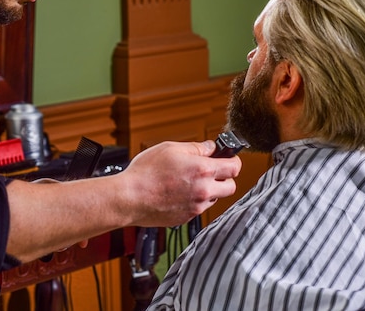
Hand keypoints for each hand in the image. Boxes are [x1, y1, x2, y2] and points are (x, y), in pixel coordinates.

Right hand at [119, 140, 240, 226]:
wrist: (129, 198)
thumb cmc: (146, 172)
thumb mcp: (171, 148)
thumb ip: (196, 148)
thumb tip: (210, 147)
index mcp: (203, 170)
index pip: (235, 167)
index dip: (233, 160)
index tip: (227, 158)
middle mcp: (204, 191)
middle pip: (231, 187)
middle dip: (224, 178)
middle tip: (211, 171)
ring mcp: (196, 206)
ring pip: (215, 198)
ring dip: (209, 190)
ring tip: (188, 181)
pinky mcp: (186, 217)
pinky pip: (199, 207)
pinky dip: (194, 200)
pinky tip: (178, 192)